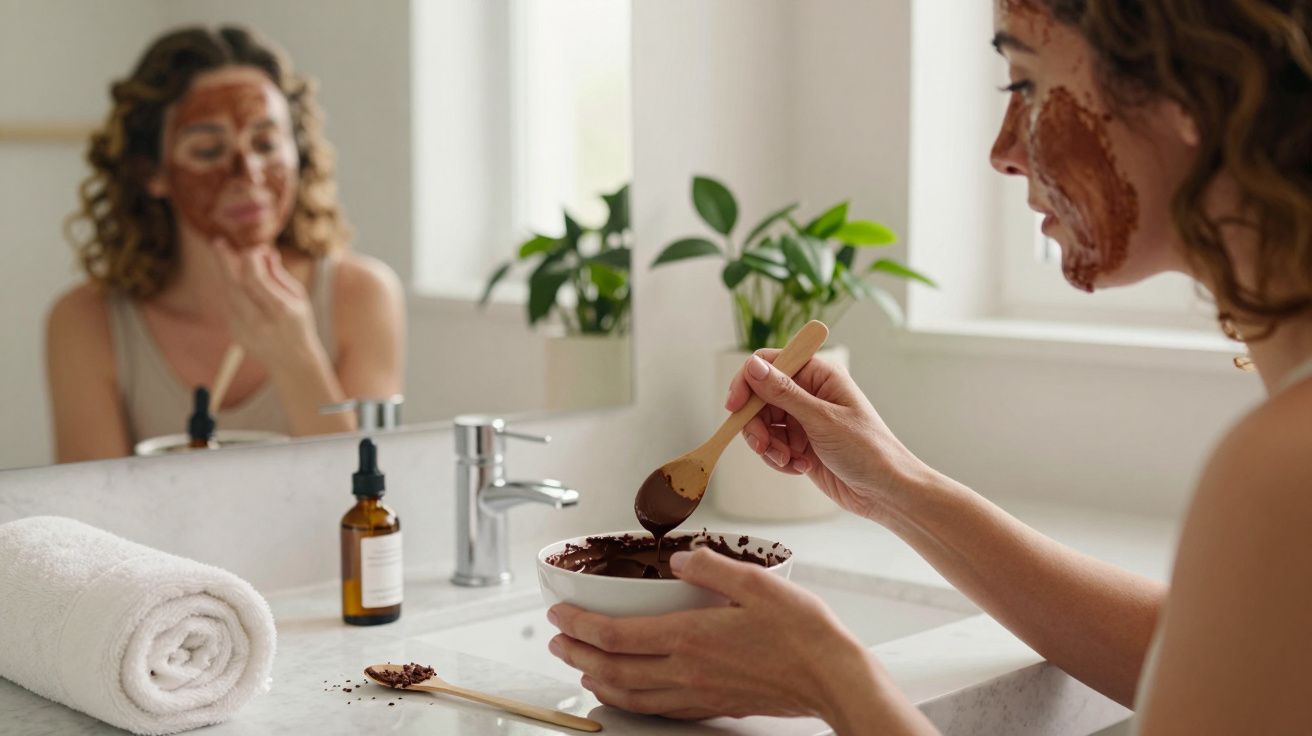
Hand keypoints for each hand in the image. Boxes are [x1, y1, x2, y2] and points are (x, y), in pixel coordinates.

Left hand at [210, 237, 320, 371]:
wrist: (291, 362)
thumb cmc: (299, 326)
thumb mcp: (299, 299)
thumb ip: (280, 276)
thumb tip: (265, 253)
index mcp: (280, 310)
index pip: (255, 278)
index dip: (251, 259)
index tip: (256, 249)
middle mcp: (259, 321)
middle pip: (235, 284)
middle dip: (225, 261)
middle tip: (219, 243)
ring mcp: (244, 329)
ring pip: (228, 293)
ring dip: (226, 273)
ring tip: (225, 256)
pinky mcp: (235, 332)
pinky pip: (228, 304)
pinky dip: (230, 288)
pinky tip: (234, 280)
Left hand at [547, 548, 881, 722]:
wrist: (834, 678)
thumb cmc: (804, 633)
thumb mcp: (759, 583)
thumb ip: (713, 568)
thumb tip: (681, 559)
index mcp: (690, 637)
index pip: (615, 635)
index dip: (579, 624)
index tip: (558, 613)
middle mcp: (686, 670)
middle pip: (612, 668)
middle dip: (575, 654)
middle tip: (555, 640)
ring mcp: (698, 693)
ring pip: (630, 694)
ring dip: (596, 679)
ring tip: (579, 666)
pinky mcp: (714, 704)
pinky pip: (657, 707)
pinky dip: (630, 700)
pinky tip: (629, 692)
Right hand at [725, 350, 931, 521]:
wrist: (886, 492)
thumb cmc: (868, 450)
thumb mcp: (822, 420)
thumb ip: (784, 393)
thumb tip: (753, 366)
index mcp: (819, 375)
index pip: (769, 363)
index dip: (747, 382)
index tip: (735, 406)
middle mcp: (809, 393)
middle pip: (759, 397)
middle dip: (756, 424)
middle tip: (763, 446)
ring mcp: (804, 420)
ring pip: (763, 424)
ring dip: (768, 445)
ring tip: (787, 461)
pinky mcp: (801, 444)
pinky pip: (773, 446)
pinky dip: (779, 459)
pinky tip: (800, 467)